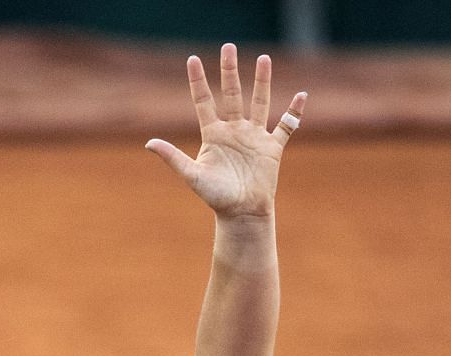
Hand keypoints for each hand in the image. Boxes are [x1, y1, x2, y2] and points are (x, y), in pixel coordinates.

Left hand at [146, 44, 304, 219]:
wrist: (241, 213)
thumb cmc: (215, 197)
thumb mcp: (192, 175)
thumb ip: (173, 157)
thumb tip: (149, 143)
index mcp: (213, 134)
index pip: (203, 101)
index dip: (198, 81)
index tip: (192, 60)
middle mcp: (233, 130)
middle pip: (232, 94)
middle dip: (229, 71)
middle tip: (228, 47)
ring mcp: (254, 136)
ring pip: (259, 102)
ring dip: (262, 82)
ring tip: (263, 58)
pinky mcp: (272, 147)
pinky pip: (286, 126)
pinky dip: (294, 112)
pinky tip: (301, 96)